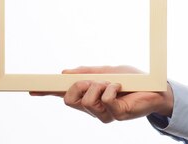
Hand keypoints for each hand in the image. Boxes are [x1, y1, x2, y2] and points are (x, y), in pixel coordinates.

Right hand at [30, 65, 173, 122]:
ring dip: (99, 86)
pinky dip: (111, 89)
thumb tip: (65, 73)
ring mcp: (103, 114)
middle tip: (94, 80)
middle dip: (78, 85)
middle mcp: (92, 108)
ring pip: (86, 100)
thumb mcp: (108, 71)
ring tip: (113, 84)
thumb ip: (87, 72)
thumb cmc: (133, 80)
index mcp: (88, 96)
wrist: (156, 88)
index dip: (46, 92)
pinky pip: (104, 100)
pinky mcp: (115, 116)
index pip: (63, 95)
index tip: (31, 88)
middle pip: (69, 100)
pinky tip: (120, 88)